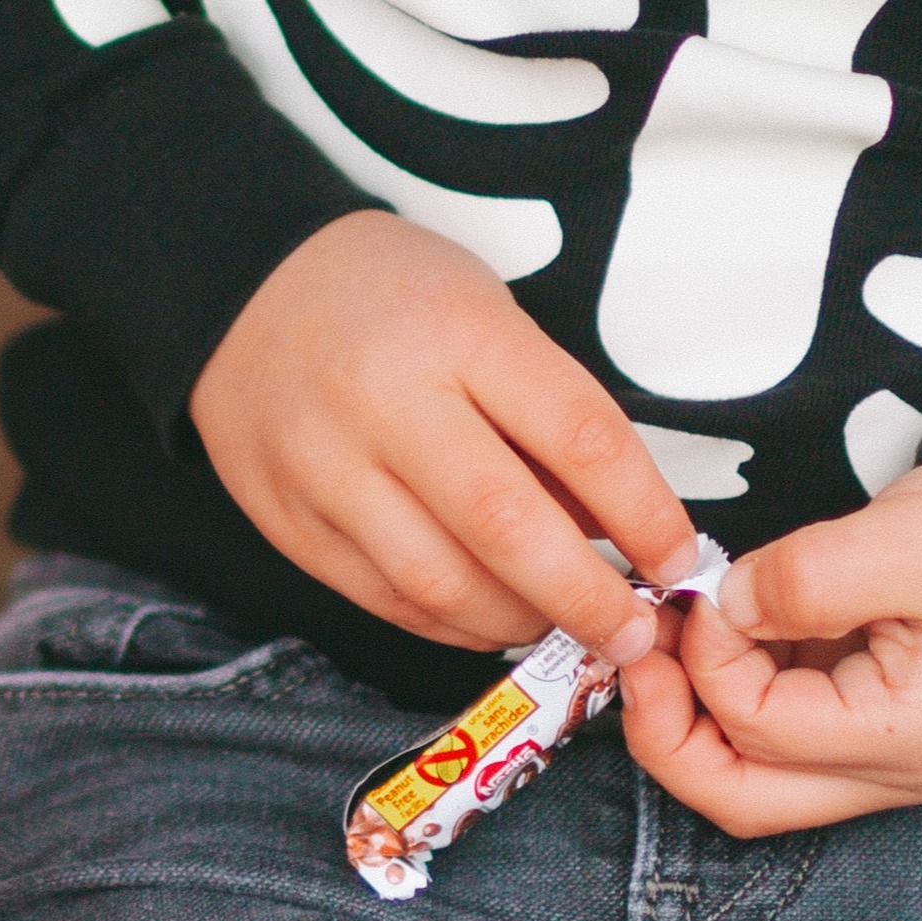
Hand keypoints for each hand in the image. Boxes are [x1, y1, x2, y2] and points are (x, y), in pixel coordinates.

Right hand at [190, 212, 703, 667]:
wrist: (243, 288)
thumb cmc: (390, 297)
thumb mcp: (487, 315)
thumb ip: (547, 417)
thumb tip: (618, 530)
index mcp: (458, 334)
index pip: (579, 437)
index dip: (644, 513)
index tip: (678, 558)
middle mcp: (387, 403)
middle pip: (509, 528)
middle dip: (587, 597)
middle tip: (634, 632)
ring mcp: (327, 469)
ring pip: (443, 583)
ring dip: (521, 621)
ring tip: (564, 625)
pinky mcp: (289, 522)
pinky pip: (386, 600)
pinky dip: (454, 625)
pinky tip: (492, 618)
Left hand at [616, 452, 921, 835]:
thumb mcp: (912, 536)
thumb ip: (804, 578)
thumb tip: (719, 606)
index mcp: (910, 740)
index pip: (759, 731)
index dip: (709, 660)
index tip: (704, 589)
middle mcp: (898, 770)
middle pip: (742, 799)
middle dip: (668, 735)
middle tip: (639, 654)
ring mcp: (889, 754)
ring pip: (755, 778)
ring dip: (698, 714)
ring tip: (672, 634)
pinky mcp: (878, 721)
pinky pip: (783, 735)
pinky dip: (736, 691)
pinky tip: (722, 630)